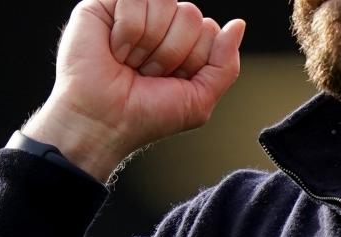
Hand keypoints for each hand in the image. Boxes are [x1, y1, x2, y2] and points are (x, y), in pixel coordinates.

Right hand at [22, 0, 245, 181]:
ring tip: (129, 63)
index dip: (193, 60)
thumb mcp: (198, 99)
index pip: (209, 30)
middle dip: (171, 53)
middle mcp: (162, 22)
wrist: (103, 122)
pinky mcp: (106, 4)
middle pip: (190, 14)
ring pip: (165, 3)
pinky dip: (127, 32)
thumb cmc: (146, 114)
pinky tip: (114, 49)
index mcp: (184, 41)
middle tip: (147, 74)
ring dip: (148, 44)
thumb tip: (238, 24)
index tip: (170, 82)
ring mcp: (134, 10)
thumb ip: (225, 64)